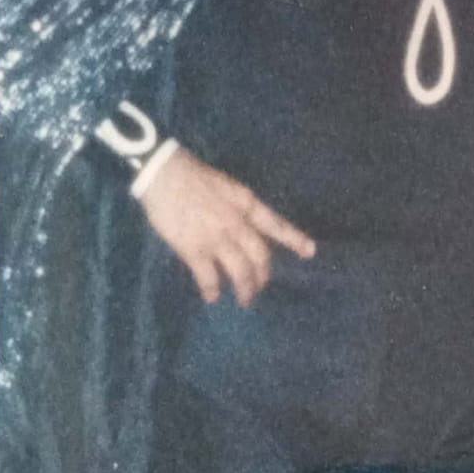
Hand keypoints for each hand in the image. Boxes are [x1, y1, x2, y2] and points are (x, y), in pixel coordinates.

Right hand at [137, 147, 315, 304]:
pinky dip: (212, 290)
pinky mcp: (194, 248)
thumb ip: (238, 209)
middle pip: (260, 256)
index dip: (294, 239)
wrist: (163, 172)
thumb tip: (244, 230)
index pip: (276, 225)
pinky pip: (209, 276)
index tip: (310, 252)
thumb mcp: (226, 187)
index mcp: (246, 204)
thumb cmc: (192, 176)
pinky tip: (212, 297)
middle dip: (262, 276)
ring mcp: (216, 237)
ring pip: (240, 271)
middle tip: (259, 287)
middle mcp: (236, 223)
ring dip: (244, 289)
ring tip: (244, 300)